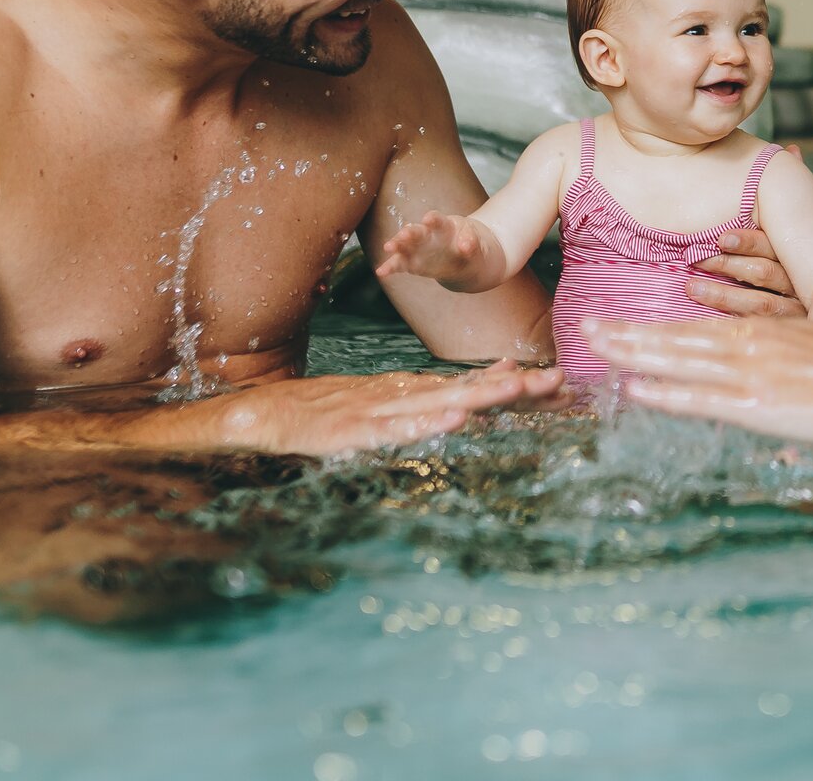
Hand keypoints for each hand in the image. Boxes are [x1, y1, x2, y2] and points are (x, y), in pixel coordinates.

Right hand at [177, 362, 563, 453]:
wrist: (257, 416)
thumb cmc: (321, 413)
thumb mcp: (380, 404)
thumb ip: (425, 399)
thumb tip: (473, 392)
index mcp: (405, 393)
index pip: (467, 385)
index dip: (511, 383)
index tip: (554, 380)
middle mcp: (396, 398)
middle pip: (463, 389)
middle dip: (511, 387)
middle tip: (555, 381)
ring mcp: (372, 413)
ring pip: (434, 402)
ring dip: (477, 395)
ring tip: (517, 388)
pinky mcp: (347, 432)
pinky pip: (390, 429)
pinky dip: (421, 423)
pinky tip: (450, 419)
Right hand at [375, 210, 486, 283]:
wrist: (466, 259)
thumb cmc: (470, 245)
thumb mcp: (476, 243)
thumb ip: (471, 243)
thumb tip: (466, 245)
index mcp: (445, 226)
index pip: (438, 220)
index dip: (433, 219)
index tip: (429, 219)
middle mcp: (429, 235)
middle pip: (418, 231)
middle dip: (410, 232)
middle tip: (404, 234)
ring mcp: (419, 249)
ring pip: (405, 246)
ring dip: (397, 245)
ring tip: (389, 247)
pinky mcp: (413, 263)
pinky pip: (400, 264)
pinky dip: (390, 267)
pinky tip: (381, 272)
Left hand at [582, 316, 812, 449]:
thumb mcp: (811, 356)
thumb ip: (779, 366)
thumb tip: (757, 387)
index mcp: (760, 333)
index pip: (693, 328)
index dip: (651, 329)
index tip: (617, 325)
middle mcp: (747, 345)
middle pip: (673, 337)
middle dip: (626, 333)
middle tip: (584, 327)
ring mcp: (748, 374)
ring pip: (677, 358)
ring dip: (632, 352)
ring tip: (593, 347)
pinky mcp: (756, 405)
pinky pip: (700, 398)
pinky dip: (664, 393)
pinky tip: (634, 390)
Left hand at [686, 228, 808, 318]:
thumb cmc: (802, 294)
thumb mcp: (786, 267)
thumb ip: (763, 252)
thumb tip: (723, 235)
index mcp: (800, 263)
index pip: (773, 247)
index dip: (748, 242)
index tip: (721, 238)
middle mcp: (802, 288)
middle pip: (764, 272)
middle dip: (728, 264)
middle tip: (696, 258)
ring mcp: (798, 315)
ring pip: (760, 302)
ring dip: (722, 294)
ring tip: (692, 287)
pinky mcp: (790, 336)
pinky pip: (760, 329)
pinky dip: (734, 323)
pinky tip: (709, 322)